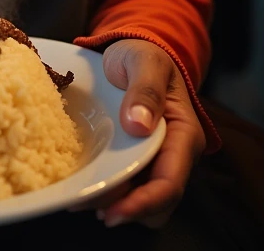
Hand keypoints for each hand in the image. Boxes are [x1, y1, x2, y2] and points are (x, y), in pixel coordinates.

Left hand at [93, 39, 205, 227]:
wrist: (134, 50)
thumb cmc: (143, 55)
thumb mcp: (144, 61)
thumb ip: (145, 89)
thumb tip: (138, 125)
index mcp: (184, 134)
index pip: (170, 183)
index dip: (143, 204)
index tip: (113, 212)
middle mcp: (174, 155)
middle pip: (157, 201)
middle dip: (126, 210)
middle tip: (86, 205)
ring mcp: (156, 159)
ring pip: (142, 200)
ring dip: (114, 205)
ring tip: (79, 199)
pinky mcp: (137, 159)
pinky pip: (128, 185)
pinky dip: (108, 192)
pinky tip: (83, 185)